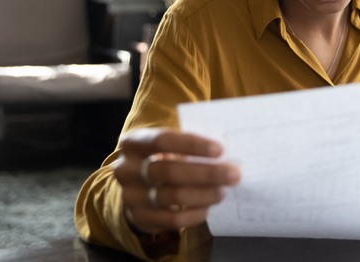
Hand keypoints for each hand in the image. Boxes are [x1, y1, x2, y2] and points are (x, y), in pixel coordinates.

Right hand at [113, 128, 240, 233]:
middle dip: (206, 173)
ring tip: (223, 191)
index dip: (192, 145)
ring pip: (172, 196)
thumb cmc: (163, 159)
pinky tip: (208, 208)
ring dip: (203, 194)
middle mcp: (126, 169)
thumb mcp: (169, 146)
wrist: (138, 188)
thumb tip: (229, 148)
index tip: (219, 150)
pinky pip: (171, 220)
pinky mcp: (139, 218)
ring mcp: (130, 195)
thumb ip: (190, 145)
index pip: (162, 140)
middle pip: (169, 171)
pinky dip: (194, 214)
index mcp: (134, 143)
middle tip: (233, 175)